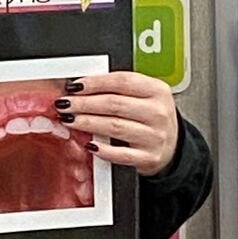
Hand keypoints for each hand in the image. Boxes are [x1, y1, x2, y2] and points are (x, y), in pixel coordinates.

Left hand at [55, 71, 178, 176]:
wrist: (172, 147)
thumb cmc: (151, 119)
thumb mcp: (144, 97)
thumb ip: (118, 90)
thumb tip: (81, 87)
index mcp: (157, 90)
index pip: (122, 81)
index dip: (95, 82)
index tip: (74, 86)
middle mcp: (158, 112)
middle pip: (114, 104)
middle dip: (84, 103)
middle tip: (65, 104)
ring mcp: (154, 136)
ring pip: (114, 126)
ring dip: (87, 123)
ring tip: (69, 120)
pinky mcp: (148, 157)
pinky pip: (120, 154)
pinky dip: (102, 149)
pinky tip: (88, 144)